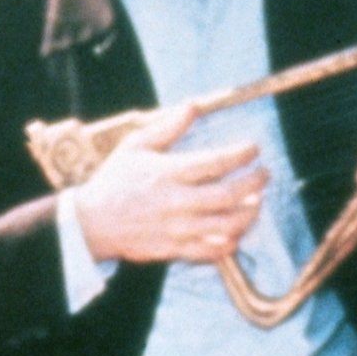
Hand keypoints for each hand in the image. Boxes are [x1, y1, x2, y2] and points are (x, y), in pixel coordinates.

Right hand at [75, 103, 267, 264]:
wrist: (91, 223)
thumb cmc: (113, 181)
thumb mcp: (135, 146)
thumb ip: (167, 127)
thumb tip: (192, 105)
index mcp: (168, 173)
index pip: (216, 162)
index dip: (241, 154)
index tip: (253, 149)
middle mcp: (177, 202)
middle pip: (228, 194)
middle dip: (254, 183)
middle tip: (265, 175)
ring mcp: (177, 229)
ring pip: (226, 225)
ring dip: (249, 213)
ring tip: (257, 202)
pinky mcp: (174, 250)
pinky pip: (210, 251)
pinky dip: (229, 243)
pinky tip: (236, 233)